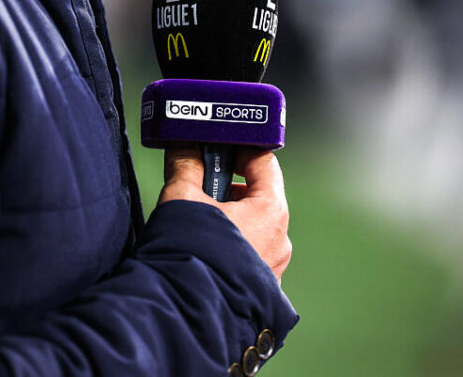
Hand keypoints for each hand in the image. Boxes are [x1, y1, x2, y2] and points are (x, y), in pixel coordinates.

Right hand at [158, 145, 291, 281]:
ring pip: (253, 226)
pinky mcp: (261, 288)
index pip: (263, 161)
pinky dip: (231, 242)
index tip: (215, 145)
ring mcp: (273, 266)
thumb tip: (183, 145)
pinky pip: (249, 253)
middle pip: (258, 194)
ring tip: (197, 219)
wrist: (185, 317)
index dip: (237, 148)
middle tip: (199, 181)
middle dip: (228, 184)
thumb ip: (185, 165)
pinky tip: (205, 247)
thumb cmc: (190, 257)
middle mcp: (280, 238)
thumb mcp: (181, 199)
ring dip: (228, 215)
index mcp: (271, 210)